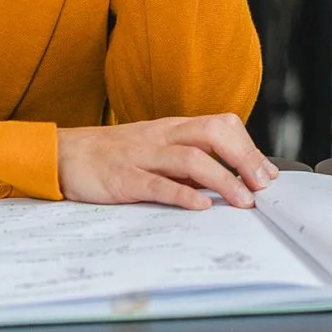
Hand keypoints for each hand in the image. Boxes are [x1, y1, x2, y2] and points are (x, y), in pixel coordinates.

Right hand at [56, 113, 276, 210]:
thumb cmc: (114, 155)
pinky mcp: (123, 178)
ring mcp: (142, 155)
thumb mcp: (156, 151)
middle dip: (244, 158)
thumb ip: (188, 163)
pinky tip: (200, 206)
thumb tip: (231, 180)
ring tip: (242, 200)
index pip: (222, 125)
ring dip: (223, 179)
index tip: (267, 175)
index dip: (249, 148)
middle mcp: (162, 136)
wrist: (63, 154)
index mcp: (173, 128)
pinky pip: (156, 184)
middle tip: (261, 186)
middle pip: (214, 133)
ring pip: (191, 158)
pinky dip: (182, 194)